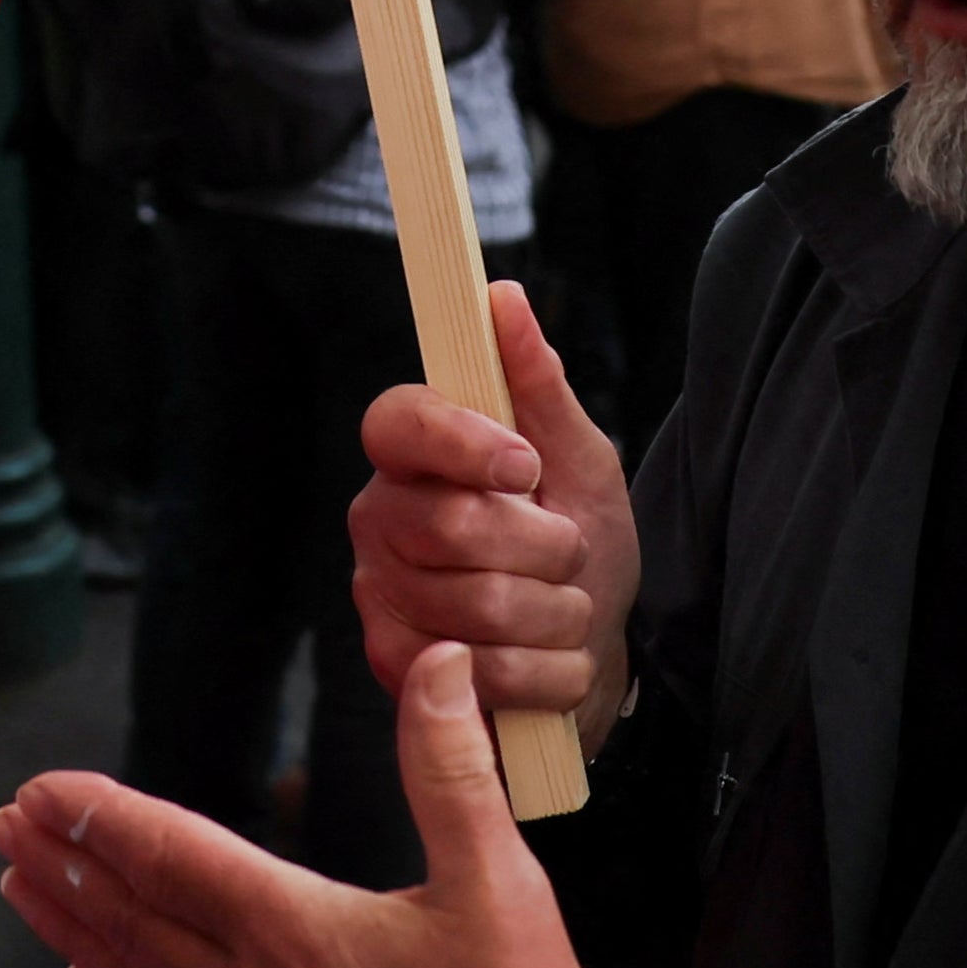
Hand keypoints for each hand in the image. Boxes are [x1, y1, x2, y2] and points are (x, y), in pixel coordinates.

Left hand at [0, 644, 601, 967]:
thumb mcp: (502, 888)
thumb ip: (452, 768)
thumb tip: (435, 669)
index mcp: (296, 934)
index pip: (171, 855)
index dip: (99, 816)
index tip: (45, 788)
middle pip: (131, 917)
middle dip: (61, 862)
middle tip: (6, 824)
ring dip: (71, 930)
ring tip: (20, 888)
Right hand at [351, 283, 639, 752]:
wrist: (586, 650)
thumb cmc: (577, 541)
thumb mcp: (578, 458)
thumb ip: (537, 382)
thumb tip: (503, 297)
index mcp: (413, 453)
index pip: (395, 422)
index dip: (461, 442)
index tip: (526, 466)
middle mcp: (379, 516)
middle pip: (453, 526)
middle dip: (545, 548)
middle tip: (569, 552)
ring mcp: (380, 594)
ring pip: (479, 605)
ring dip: (556, 613)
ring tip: (565, 608)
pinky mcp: (395, 665)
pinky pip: (484, 670)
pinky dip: (545, 670)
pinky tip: (549, 657)